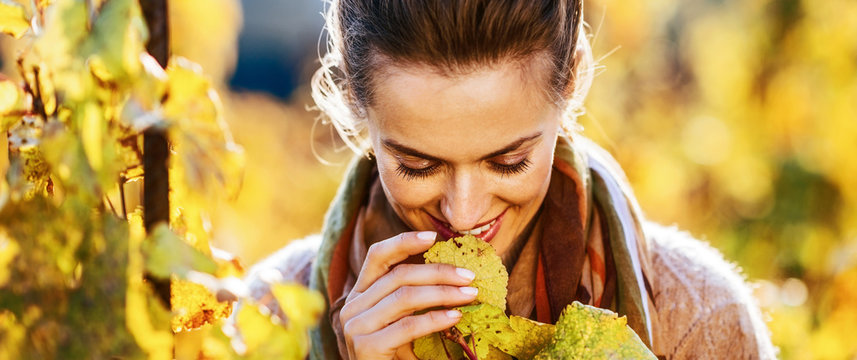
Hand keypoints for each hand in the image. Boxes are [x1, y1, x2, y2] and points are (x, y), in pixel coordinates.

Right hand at [339, 231, 477, 358]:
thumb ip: (413, 298)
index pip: (378, 256)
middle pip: (399, 275)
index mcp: (360, 295)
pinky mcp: (366, 347)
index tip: (434, 236)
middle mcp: (352, 307)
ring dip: (443, 293)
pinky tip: (456, 317)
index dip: (405, 242)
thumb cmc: (396, 356)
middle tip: (469, 276)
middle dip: (439, 272)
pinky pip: (408, 326)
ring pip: (405, 297)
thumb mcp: (401, 320)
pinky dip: (436, 319)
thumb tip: (453, 273)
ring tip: (469, 294)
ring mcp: (356, 327)